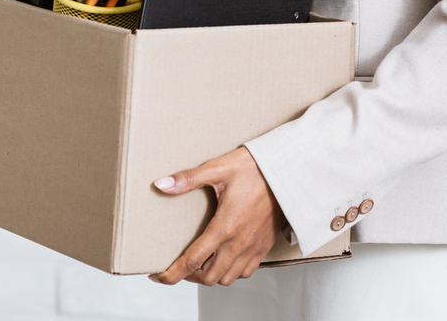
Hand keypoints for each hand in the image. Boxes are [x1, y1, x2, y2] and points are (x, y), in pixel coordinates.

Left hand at [148, 147, 285, 285]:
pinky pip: (245, 272)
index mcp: (225, 226)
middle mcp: (239, 242)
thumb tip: (161, 184)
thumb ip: (188, 178)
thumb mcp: (219, 168)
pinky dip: (230, 272)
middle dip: (189, 276)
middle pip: (208, 277)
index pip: (191, 261)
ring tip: (200, 263)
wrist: (289, 171)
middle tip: (179, 265)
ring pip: (227, 278)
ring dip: (210, 275)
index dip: (170, 274)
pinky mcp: (264, 246)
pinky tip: (223, 258)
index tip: (157, 275)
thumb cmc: (255, 167)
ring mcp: (253, 246)